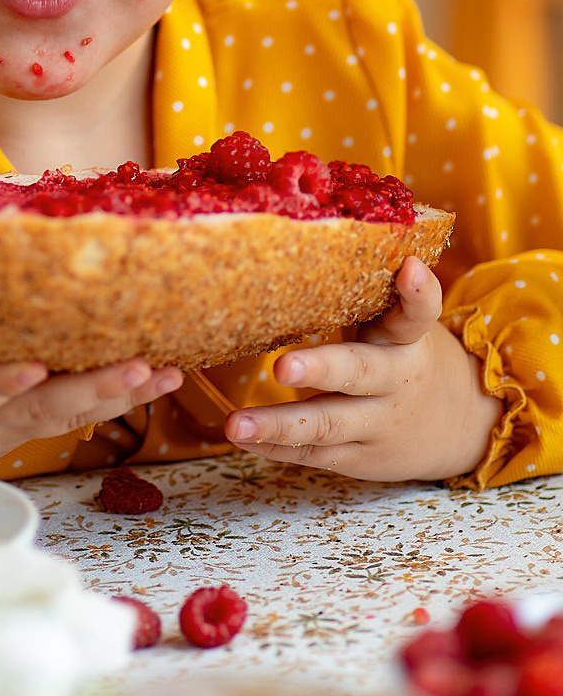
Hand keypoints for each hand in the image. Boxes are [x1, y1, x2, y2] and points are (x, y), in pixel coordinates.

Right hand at [0, 322, 182, 468]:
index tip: (29, 366)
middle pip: (35, 411)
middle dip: (89, 391)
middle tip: (136, 368)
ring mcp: (1, 426)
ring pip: (62, 416)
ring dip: (115, 395)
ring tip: (164, 372)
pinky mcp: (19, 423)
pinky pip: (67, 413)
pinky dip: (111, 396)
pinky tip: (155, 377)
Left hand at [223, 257, 503, 481]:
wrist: (460, 428)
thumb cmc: (405, 357)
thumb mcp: (399, 326)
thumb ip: (371, 295)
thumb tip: (312, 240)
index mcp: (406, 342)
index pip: (416, 314)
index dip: (416, 293)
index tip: (409, 267)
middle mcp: (393, 383)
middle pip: (360, 373)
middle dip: (321, 369)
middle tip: (282, 366)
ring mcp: (375, 424)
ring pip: (326, 425)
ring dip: (278, 425)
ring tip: (235, 425)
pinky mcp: (356, 456)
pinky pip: (312, 453)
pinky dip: (275, 447)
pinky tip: (242, 440)